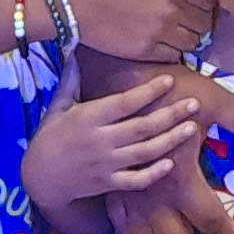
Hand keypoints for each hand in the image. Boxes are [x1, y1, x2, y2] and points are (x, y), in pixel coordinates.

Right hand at [21, 75, 207, 208]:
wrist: (40, 178)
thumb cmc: (51, 137)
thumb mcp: (58, 106)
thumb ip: (71, 81)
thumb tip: (73, 49)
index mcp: (88, 117)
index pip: (123, 102)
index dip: (147, 91)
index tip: (169, 79)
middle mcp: (99, 140)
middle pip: (141, 127)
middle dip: (170, 115)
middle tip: (194, 102)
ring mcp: (105, 164)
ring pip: (143, 153)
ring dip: (170, 140)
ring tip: (192, 127)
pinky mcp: (108, 184)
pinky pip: (135, 180)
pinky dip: (153, 174)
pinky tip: (172, 163)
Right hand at [58, 0, 218, 63]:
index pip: (209, 2)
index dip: (205, 6)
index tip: (199, 9)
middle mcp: (173, 9)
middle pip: (204, 25)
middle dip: (200, 24)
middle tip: (189, 24)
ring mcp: (160, 32)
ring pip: (192, 44)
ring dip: (187, 40)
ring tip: (175, 35)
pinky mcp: (145, 51)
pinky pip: (173, 56)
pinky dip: (172, 52)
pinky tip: (161, 44)